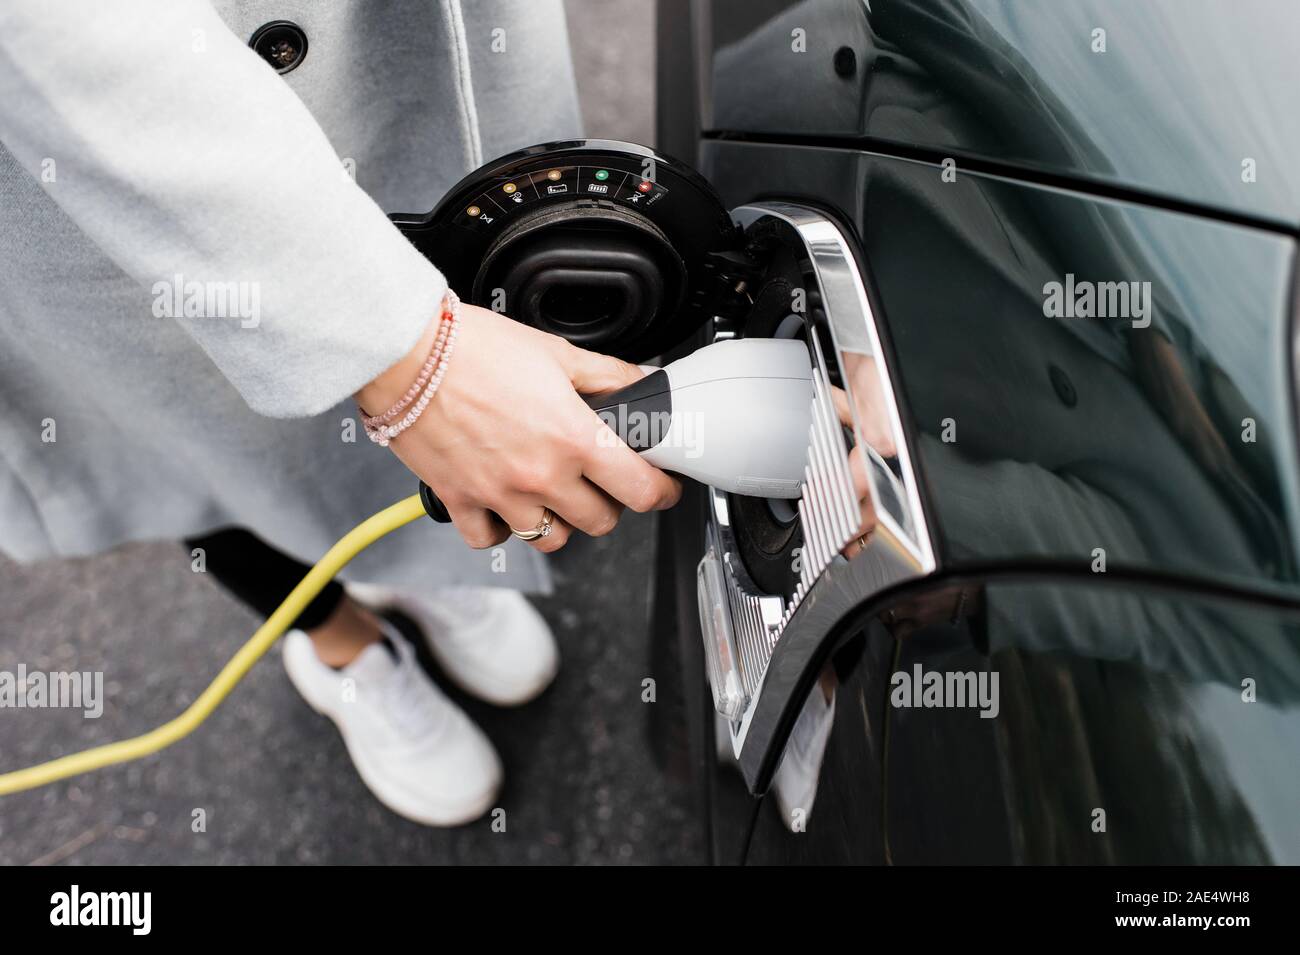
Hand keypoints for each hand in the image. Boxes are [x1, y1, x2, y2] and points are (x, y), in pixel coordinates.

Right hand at [356, 301, 681, 550]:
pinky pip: (491, 539)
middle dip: (610, 503)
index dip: (661, 492)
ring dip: (560, 520)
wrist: (408, 354)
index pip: (640, 490)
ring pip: (551, 539)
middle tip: (603, 482)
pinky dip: (501, 529)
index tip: (660, 487)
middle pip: (601, 522)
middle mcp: (541, 476)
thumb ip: (608, 376)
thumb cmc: (474, 348)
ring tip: (554, 493)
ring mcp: (501, 496)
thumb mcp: (557, 352)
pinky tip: (505, 504)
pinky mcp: (462, 501)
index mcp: (574, 439)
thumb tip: (641, 384)